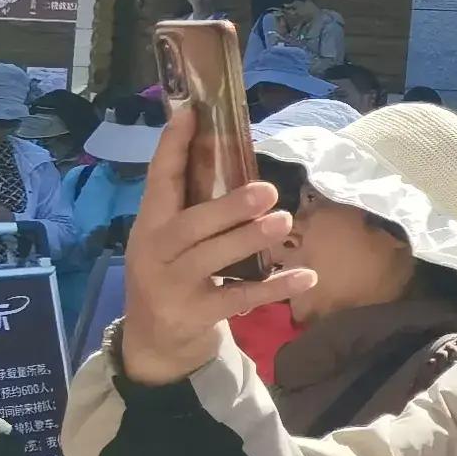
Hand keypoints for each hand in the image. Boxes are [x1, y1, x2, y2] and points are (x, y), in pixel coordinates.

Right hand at [115, 105, 312, 385]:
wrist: (155, 342)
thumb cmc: (172, 275)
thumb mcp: (170, 239)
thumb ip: (193, 207)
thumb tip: (233, 156)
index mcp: (149, 223)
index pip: (159, 179)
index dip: (172, 146)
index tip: (190, 113)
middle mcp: (155, 251)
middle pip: (189, 225)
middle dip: (227, 207)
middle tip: (267, 189)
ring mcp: (172, 285)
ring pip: (212, 258)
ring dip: (249, 239)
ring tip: (284, 221)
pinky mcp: (194, 313)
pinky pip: (239, 298)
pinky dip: (274, 287)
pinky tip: (306, 275)